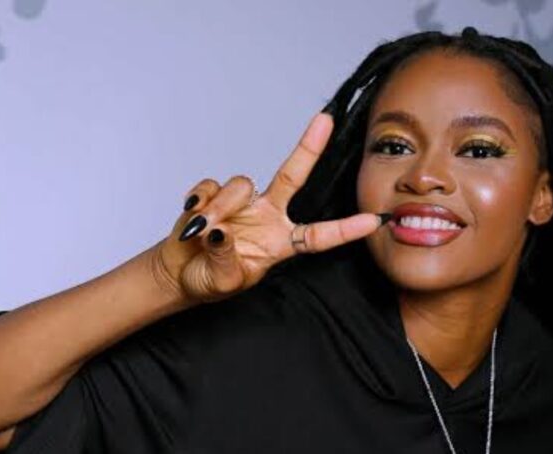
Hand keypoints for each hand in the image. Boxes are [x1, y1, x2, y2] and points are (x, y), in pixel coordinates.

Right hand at [153, 113, 385, 302]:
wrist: (178, 274)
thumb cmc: (209, 281)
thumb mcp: (223, 282)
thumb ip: (226, 258)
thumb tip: (221, 232)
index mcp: (280, 243)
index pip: (319, 236)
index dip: (346, 229)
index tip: (374, 220)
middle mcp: (267, 216)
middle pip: (292, 177)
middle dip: (308, 148)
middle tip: (325, 121)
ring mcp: (242, 203)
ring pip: (241, 184)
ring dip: (221, 207)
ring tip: (201, 232)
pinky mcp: (213, 195)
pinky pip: (210, 186)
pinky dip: (200, 202)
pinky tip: (191, 218)